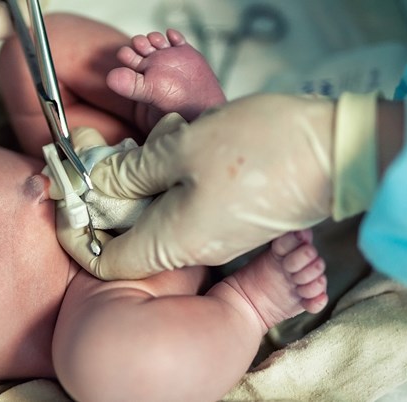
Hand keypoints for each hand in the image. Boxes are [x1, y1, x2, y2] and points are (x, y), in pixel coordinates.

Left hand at [58, 93, 370, 279]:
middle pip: (128, 236)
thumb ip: (132, 171)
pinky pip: (183, 207)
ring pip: (155, 218)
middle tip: (104, 155)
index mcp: (170, 243)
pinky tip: (177, 146)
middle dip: (108, 199)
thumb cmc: (260, 149)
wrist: (337, 153)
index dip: (78, 231)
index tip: (69, 194)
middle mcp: (190, 249)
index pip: (103, 260)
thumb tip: (96, 182)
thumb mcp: (182, 150)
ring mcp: (213, 237)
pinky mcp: (230, 220)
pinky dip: (169, 181)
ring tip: (147, 143)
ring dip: (141, 183)